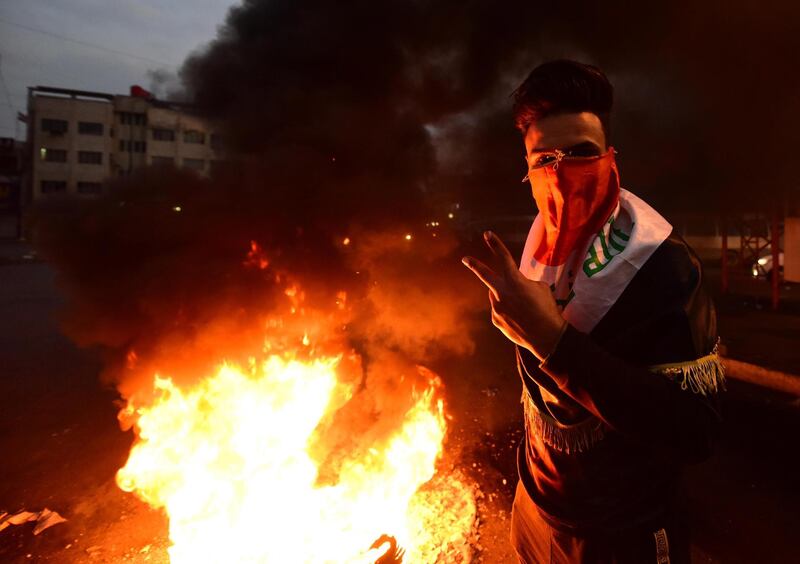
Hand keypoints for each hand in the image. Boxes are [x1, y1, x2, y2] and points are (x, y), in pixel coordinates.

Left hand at [462, 231, 565, 360]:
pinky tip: (519, 319)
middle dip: (474, 265)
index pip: (504, 258)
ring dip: (506, 297)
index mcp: (515, 281)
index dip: (495, 244)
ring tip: (522, 308)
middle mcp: (502, 292)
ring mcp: (496, 307)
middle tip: (465, 259)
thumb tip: (515, 285)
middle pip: (485, 275)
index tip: (487, 234)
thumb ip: (524, 282)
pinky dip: (507, 311)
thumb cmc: (547, 309)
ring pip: (497, 296)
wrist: (547, 336)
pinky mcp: (495, 319)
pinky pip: (499, 310)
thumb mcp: (541, 289)